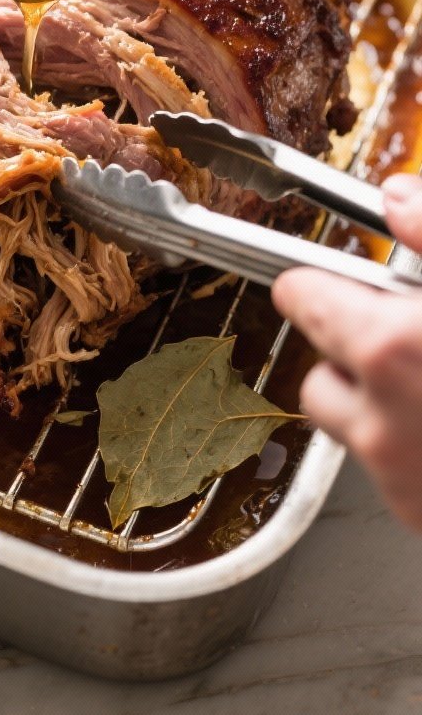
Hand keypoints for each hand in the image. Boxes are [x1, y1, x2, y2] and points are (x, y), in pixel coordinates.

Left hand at [272, 173, 421, 530]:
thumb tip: (399, 200)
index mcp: (394, 348)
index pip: (304, 300)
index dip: (314, 283)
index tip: (318, 277)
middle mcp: (381, 418)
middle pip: (319, 369)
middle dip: (349, 348)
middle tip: (399, 327)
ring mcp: (398, 474)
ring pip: (350, 424)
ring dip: (375, 400)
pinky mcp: (418, 513)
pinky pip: (388, 468)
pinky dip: (410, 444)